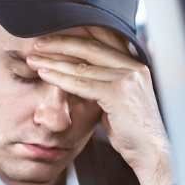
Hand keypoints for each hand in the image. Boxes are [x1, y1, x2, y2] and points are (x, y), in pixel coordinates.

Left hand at [26, 28, 172, 184]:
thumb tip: (78, 70)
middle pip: (90, 47)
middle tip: (37, 43)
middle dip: (60, 43)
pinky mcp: (118, 93)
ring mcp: (127, 78)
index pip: (104, 38)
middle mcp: (134, 66)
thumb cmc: (131, 128)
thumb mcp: (118, 97)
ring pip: (82, 65)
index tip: (54, 33)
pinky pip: (81, 83)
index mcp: (136, 63)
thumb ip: (104, 79)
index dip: (78, 32)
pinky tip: (44, 74)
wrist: (150, 151)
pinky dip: (59, 78)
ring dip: (53, 61)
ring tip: (33, 59)